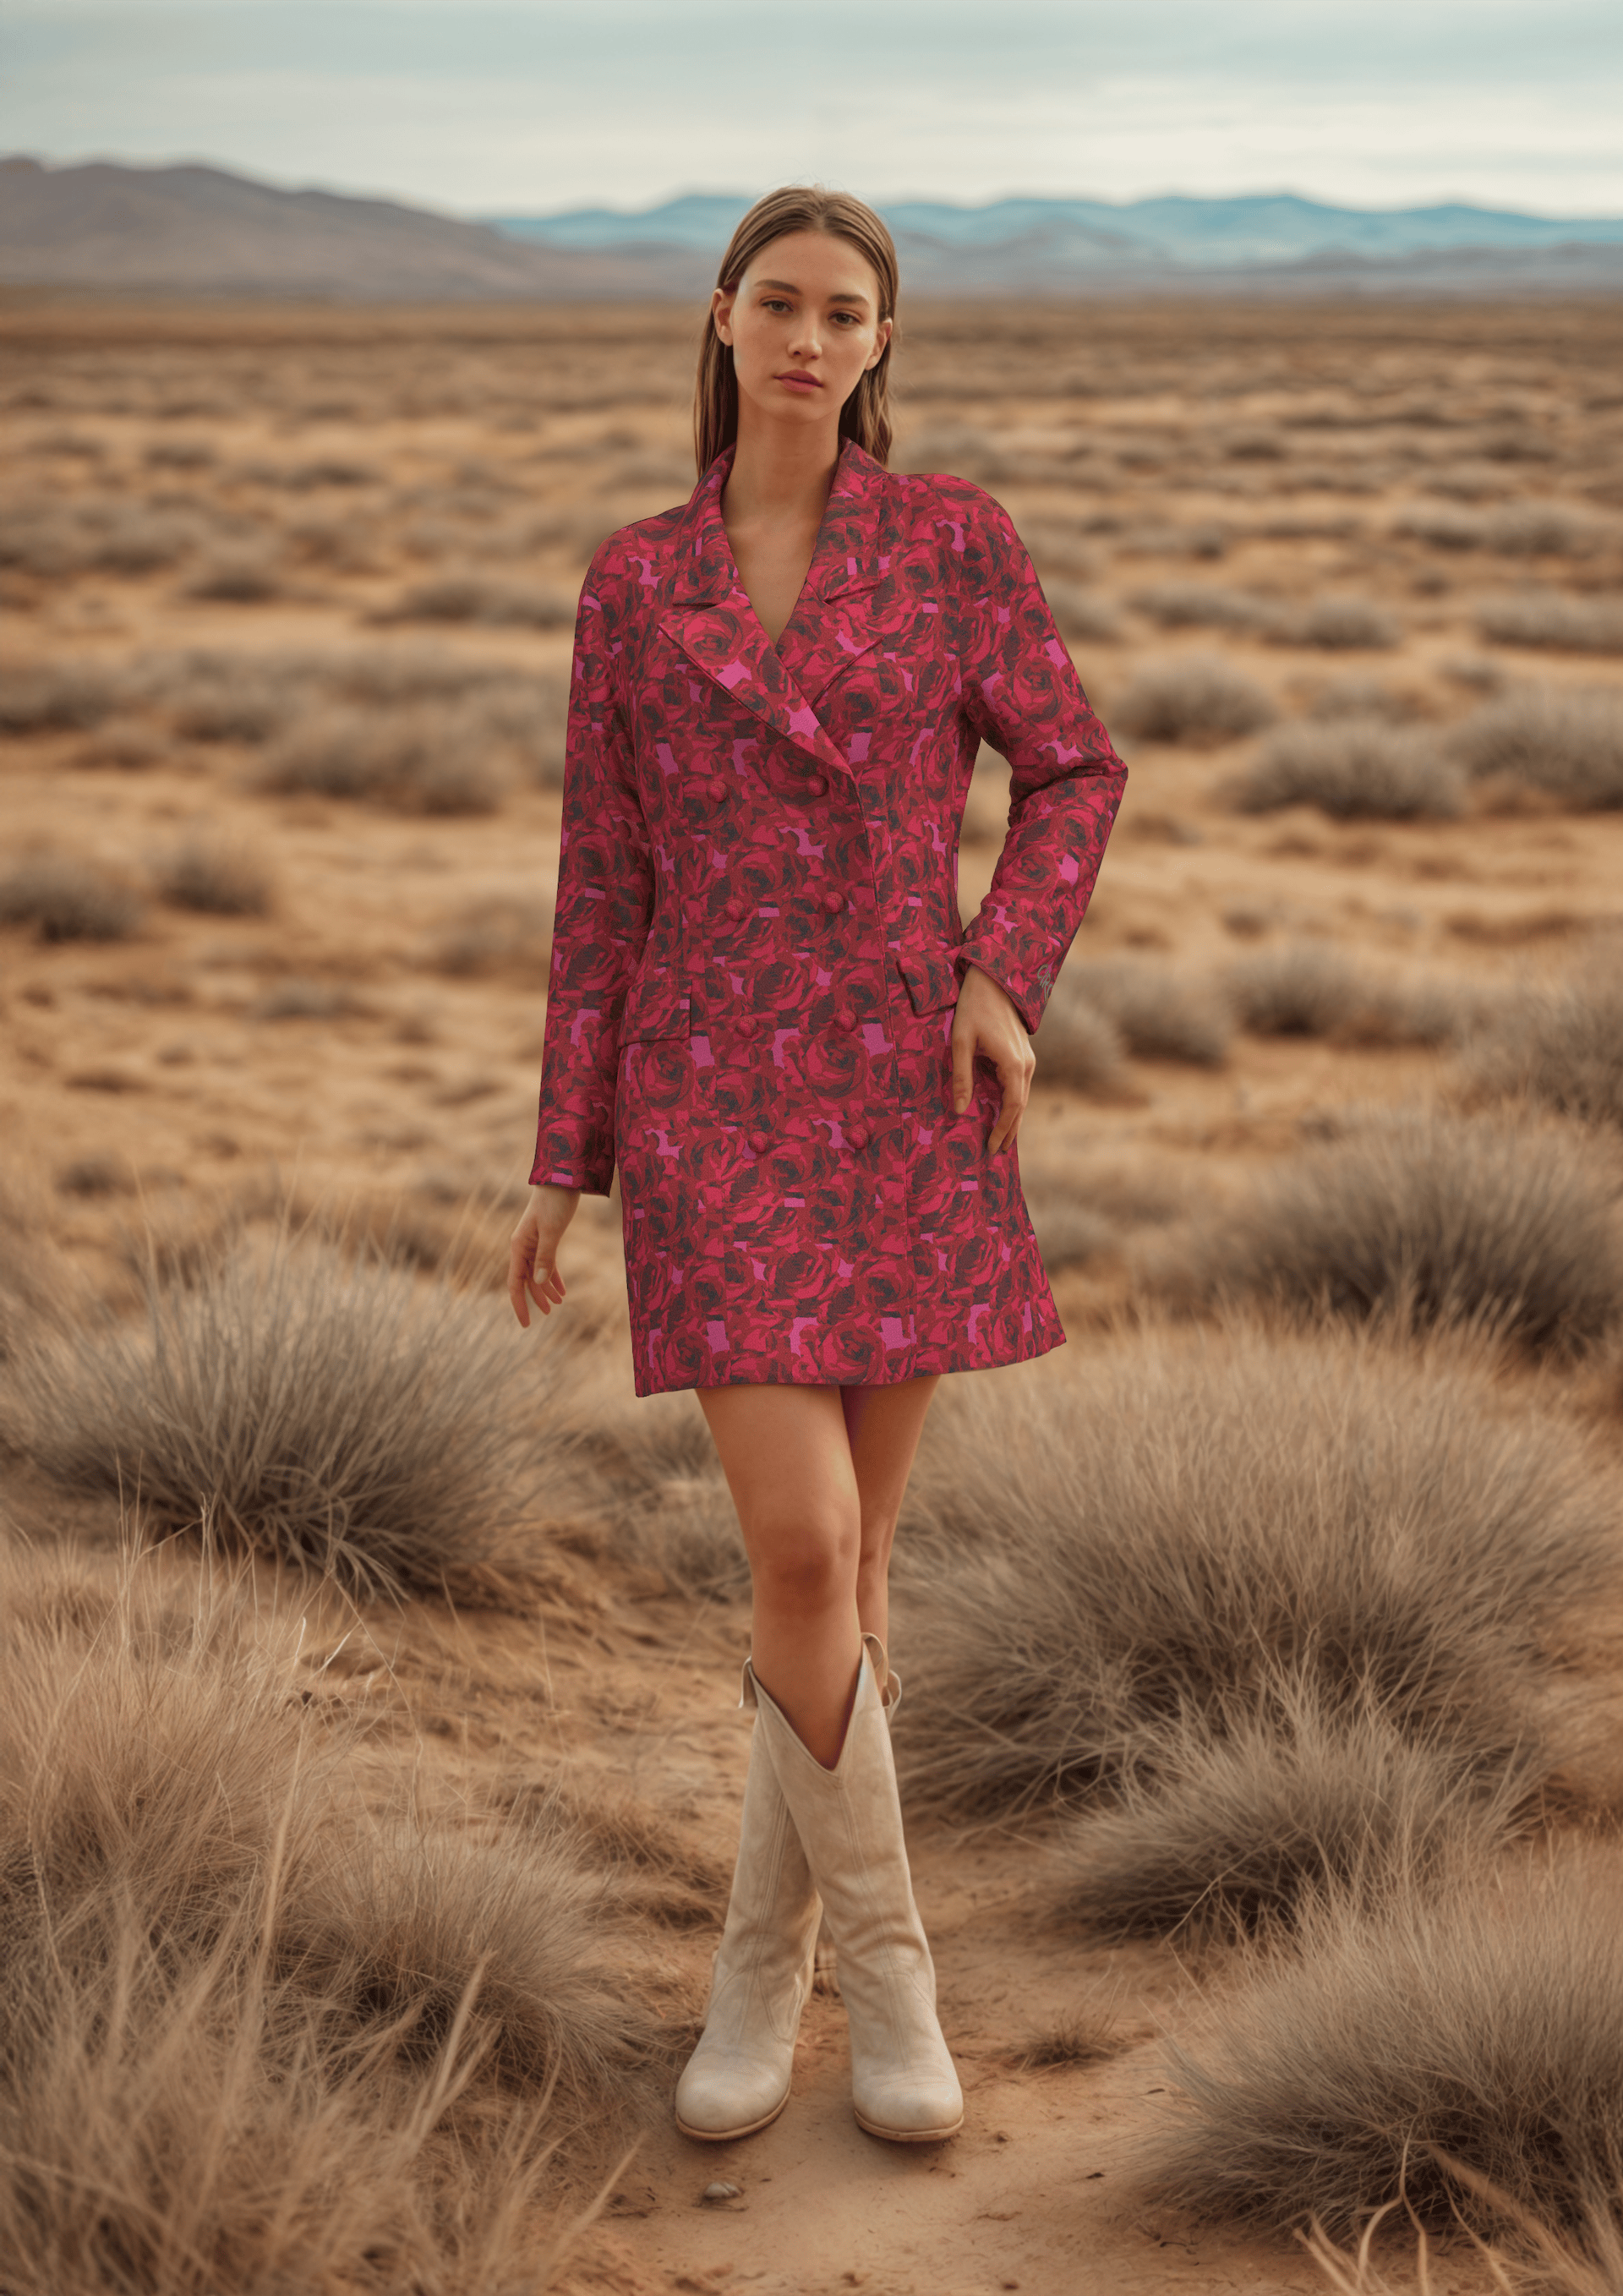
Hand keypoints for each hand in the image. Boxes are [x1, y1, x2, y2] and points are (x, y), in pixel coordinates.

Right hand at [507, 1183, 578, 1326]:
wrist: (562, 1179)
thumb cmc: (554, 1203)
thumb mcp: (551, 1231)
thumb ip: (545, 1256)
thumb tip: (539, 1281)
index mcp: (518, 1247)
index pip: (515, 1282)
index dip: (519, 1304)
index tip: (526, 1323)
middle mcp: (523, 1247)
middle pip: (526, 1280)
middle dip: (535, 1299)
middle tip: (546, 1315)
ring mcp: (534, 1243)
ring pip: (537, 1273)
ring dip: (546, 1289)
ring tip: (558, 1305)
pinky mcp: (546, 1239)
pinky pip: (547, 1263)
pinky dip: (553, 1277)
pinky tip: (562, 1290)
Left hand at [950, 964, 1033, 1154]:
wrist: (994, 979)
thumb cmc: (974, 1007)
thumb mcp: (961, 1042)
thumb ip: (962, 1077)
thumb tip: (960, 1110)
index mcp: (1013, 1065)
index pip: (1012, 1108)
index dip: (1003, 1130)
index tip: (992, 1147)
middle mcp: (1026, 1065)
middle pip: (1020, 1106)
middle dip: (1010, 1130)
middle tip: (996, 1151)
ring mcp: (1027, 1059)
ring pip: (1022, 1096)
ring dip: (1012, 1117)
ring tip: (1000, 1136)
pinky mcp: (1023, 1053)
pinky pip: (1019, 1085)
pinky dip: (1012, 1102)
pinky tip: (1001, 1109)